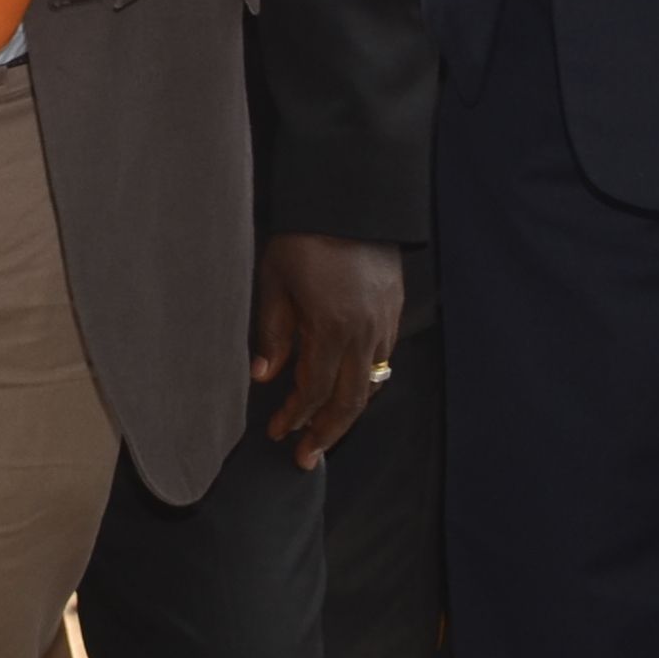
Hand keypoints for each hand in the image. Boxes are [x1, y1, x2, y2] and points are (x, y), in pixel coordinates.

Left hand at [251, 233, 404, 467]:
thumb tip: (264, 376)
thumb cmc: (304, 237)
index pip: (313, 391)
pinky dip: (366, 381)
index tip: (278, 434)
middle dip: (327, 434)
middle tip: (307, 458)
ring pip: (372, 384)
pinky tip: (352, 388)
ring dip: (349, 412)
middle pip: (350, 401)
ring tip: (328, 432)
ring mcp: (383, 323)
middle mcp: (363, 334)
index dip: (295, 418)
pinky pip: (383, 359)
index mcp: (330, 329)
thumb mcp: (274, 282)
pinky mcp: (394, 310)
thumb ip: (272, 333)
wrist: (349, 199)